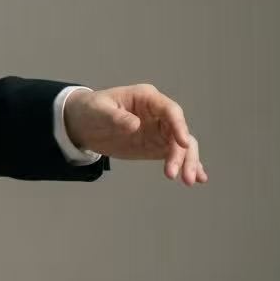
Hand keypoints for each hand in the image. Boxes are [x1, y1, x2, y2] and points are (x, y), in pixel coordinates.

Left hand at [65, 84, 207, 185]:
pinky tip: (198, 178)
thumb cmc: (91, 110)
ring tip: (187, 181)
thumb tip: (135, 125)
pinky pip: (175, 154)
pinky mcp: (155, 145)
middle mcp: (158, 114)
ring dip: (187, 162)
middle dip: (184, 153)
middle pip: (179, 132)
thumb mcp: (99, 111)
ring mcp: (159, 130)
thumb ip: (116, 117)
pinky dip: (187, 164)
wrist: (81, 123)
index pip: (170, 111)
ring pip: (181, 146)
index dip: (179, 126)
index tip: (182, 143)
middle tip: (182, 175)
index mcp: (147, 98)